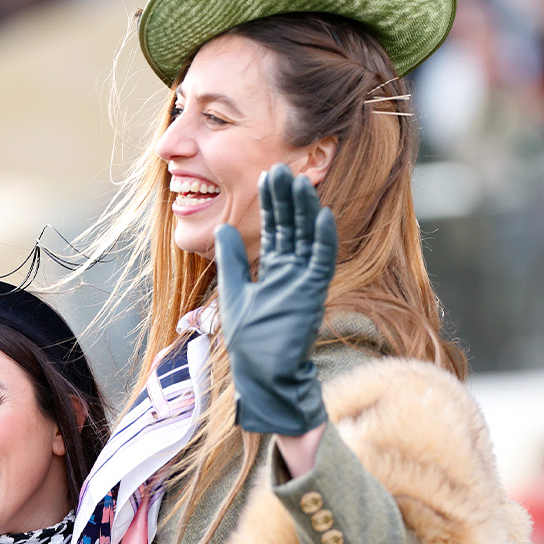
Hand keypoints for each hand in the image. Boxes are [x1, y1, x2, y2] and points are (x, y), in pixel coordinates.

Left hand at [214, 164, 335, 436]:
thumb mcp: (234, 291)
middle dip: (286, 200)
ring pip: (308, 238)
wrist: (263, 375)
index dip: (271, 205)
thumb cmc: (251, 340)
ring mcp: (304, 282)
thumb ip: (231, 261)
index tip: (266, 177)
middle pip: (291, 228)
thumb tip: (220, 228)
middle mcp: (292, 273)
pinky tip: (322, 215)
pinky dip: (323, 239)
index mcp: (273, 271)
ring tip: (301, 181)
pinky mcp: (313, 294)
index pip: (274, 230)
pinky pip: (321, 261)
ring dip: (305, 211)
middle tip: (282, 168)